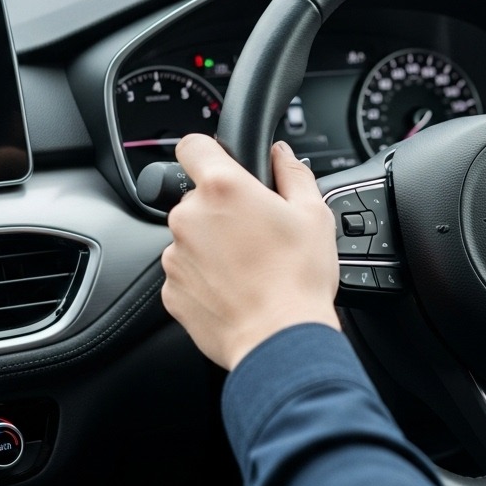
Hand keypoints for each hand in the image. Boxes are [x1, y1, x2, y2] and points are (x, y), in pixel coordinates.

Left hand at [161, 138, 339, 370]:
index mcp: (223, 188)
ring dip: (213, 245)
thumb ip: (293, 173)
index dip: (208, 150)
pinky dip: (206, 277)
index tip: (221, 163)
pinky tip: (237, 289)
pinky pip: (187, 272)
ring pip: (192, 237)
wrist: (279, 340)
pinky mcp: (171, 290)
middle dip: (223, 209)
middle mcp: (189, 217)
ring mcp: (175, 256)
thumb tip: (281, 154)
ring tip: (250, 267)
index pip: (193, 145)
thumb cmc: (298, 278)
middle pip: (198, 198)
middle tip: (257, 232)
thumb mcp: (314, 214)